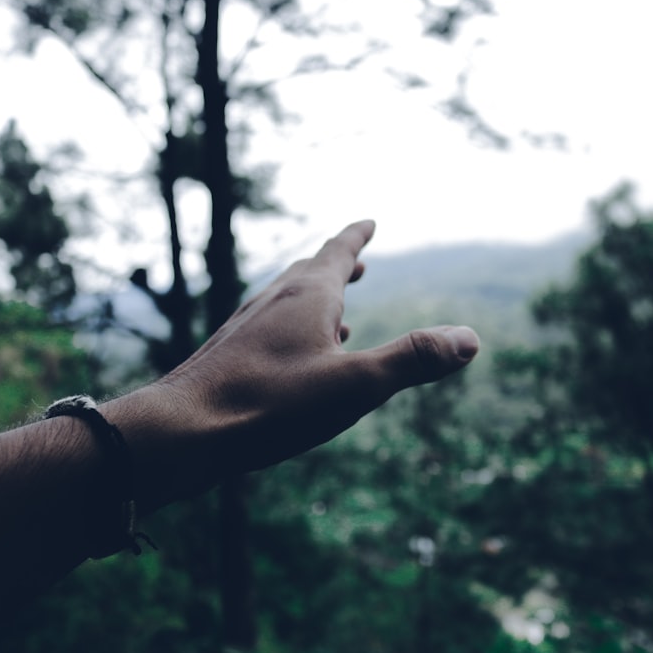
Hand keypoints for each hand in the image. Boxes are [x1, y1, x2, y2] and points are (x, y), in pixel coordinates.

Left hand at [105, 220, 479, 506]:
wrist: (182, 432)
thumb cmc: (269, 406)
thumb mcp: (354, 386)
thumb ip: (412, 360)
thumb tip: (471, 339)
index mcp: (307, 297)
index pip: (338, 251)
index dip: (357, 236)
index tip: (370, 220)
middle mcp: (273, 301)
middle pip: (311, 272)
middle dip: (338, 265)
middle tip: (357, 260)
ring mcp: (246, 328)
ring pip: (286, 301)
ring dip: (315, 299)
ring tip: (337, 313)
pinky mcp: (228, 356)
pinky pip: (268, 330)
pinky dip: (292, 330)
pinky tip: (294, 361)